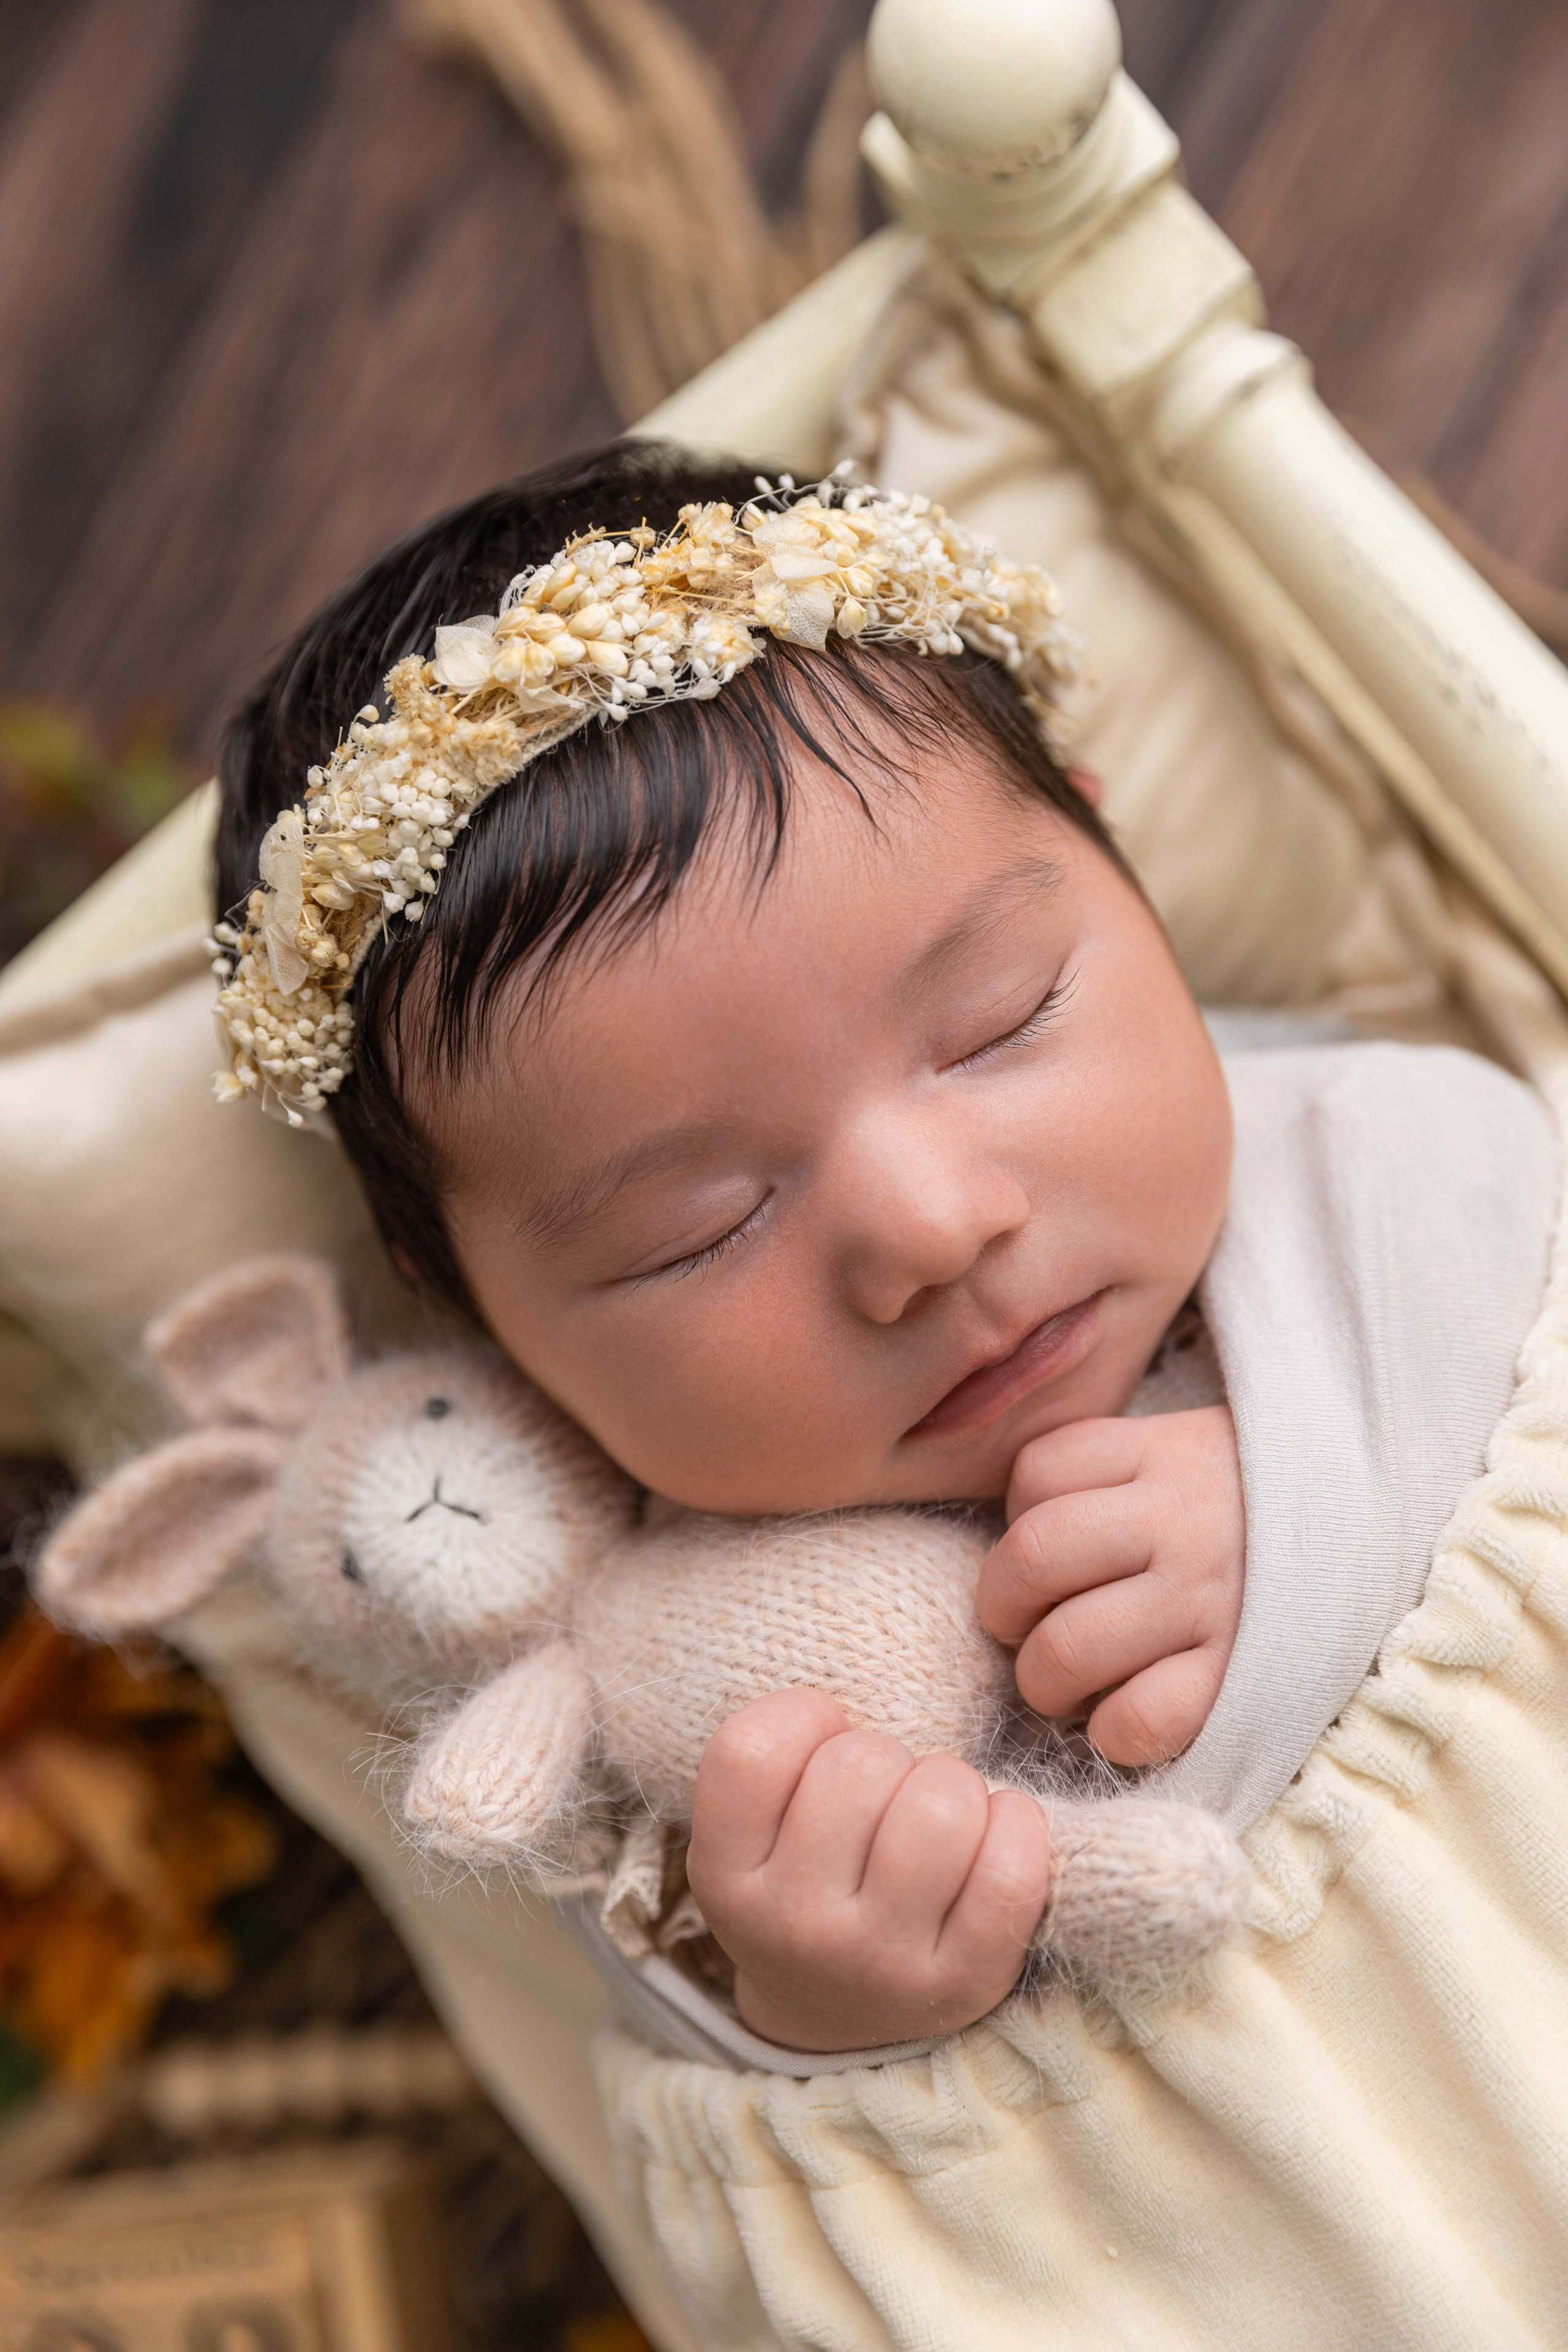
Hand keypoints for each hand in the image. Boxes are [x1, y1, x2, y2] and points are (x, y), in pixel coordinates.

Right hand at [687, 1688, 1053, 2050]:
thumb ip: (778, 1757)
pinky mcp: (965, 1982)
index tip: (823, 1739)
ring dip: (953, 1784)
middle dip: (887, 1754)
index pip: (751, 1750)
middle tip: (886, 1790)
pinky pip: (1009, 1869)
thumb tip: (859, 1695)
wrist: (837, 2014)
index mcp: (726, 1878)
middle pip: (858, 1765)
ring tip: (939, 1812)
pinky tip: (997, 1829)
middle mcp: (795, 1927)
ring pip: (941, 1805)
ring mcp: (881, 1962)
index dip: (802, 1716)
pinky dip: (1016, 1825)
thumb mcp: (752, 1832)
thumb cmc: (805, 1880)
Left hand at [978, 1406, 1244, 1767]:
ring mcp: (1211, 1600)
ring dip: (1043, 1680)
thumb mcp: (1187, 1452)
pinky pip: (1136, 1721)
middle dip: (1002, 1606)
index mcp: (1161, 1453)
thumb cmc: (1256, 1509)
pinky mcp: (1240, 1680)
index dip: (1020, 1517)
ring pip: (1064, 1649)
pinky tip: (1125, 1716)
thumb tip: (1016, 1540)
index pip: (1037, 1474)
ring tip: (1070, 1679)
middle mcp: (1181, 1521)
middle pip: (1030, 1559)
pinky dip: (1110, 1732)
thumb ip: (1107, 1474)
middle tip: (1026, 1625)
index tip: (1052, 1548)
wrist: (1385, 1539)